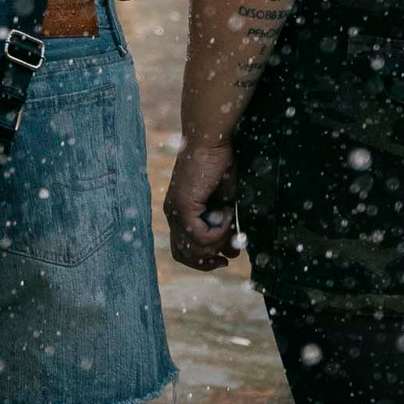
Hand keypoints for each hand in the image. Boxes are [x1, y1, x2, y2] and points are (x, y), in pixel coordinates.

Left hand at [164, 143, 241, 270]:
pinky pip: (201, 236)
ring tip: (230, 225)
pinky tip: (228, 212)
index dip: (202, 262)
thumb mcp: (223, 205)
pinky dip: (220, 230)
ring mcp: (175, 211)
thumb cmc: (219, 167)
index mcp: (179, 214)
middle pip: (185, 256)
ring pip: (194, 249)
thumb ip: (223, 228)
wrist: (211, 142)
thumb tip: (231, 253)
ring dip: (218, 243)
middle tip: (230, 253)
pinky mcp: (182, 206)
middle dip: (210, 260)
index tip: (225, 259)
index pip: (182, 251)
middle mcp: (172, 214)